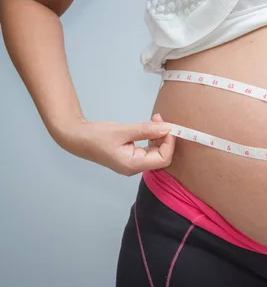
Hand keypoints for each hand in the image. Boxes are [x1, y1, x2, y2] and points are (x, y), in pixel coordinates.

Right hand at [59, 113, 175, 175]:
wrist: (77, 138)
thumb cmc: (95, 136)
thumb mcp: (122, 131)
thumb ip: (145, 130)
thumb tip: (167, 128)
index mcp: (133, 165)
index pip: (163, 159)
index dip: (169, 143)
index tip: (168, 126)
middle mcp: (135, 167)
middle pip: (162, 156)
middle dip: (165, 138)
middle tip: (160, 119)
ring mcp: (133, 162)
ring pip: (156, 151)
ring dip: (159, 135)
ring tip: (155, 119)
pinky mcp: (132, 156)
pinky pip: (149, 148)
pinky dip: (152, 137)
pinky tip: (150, 125)